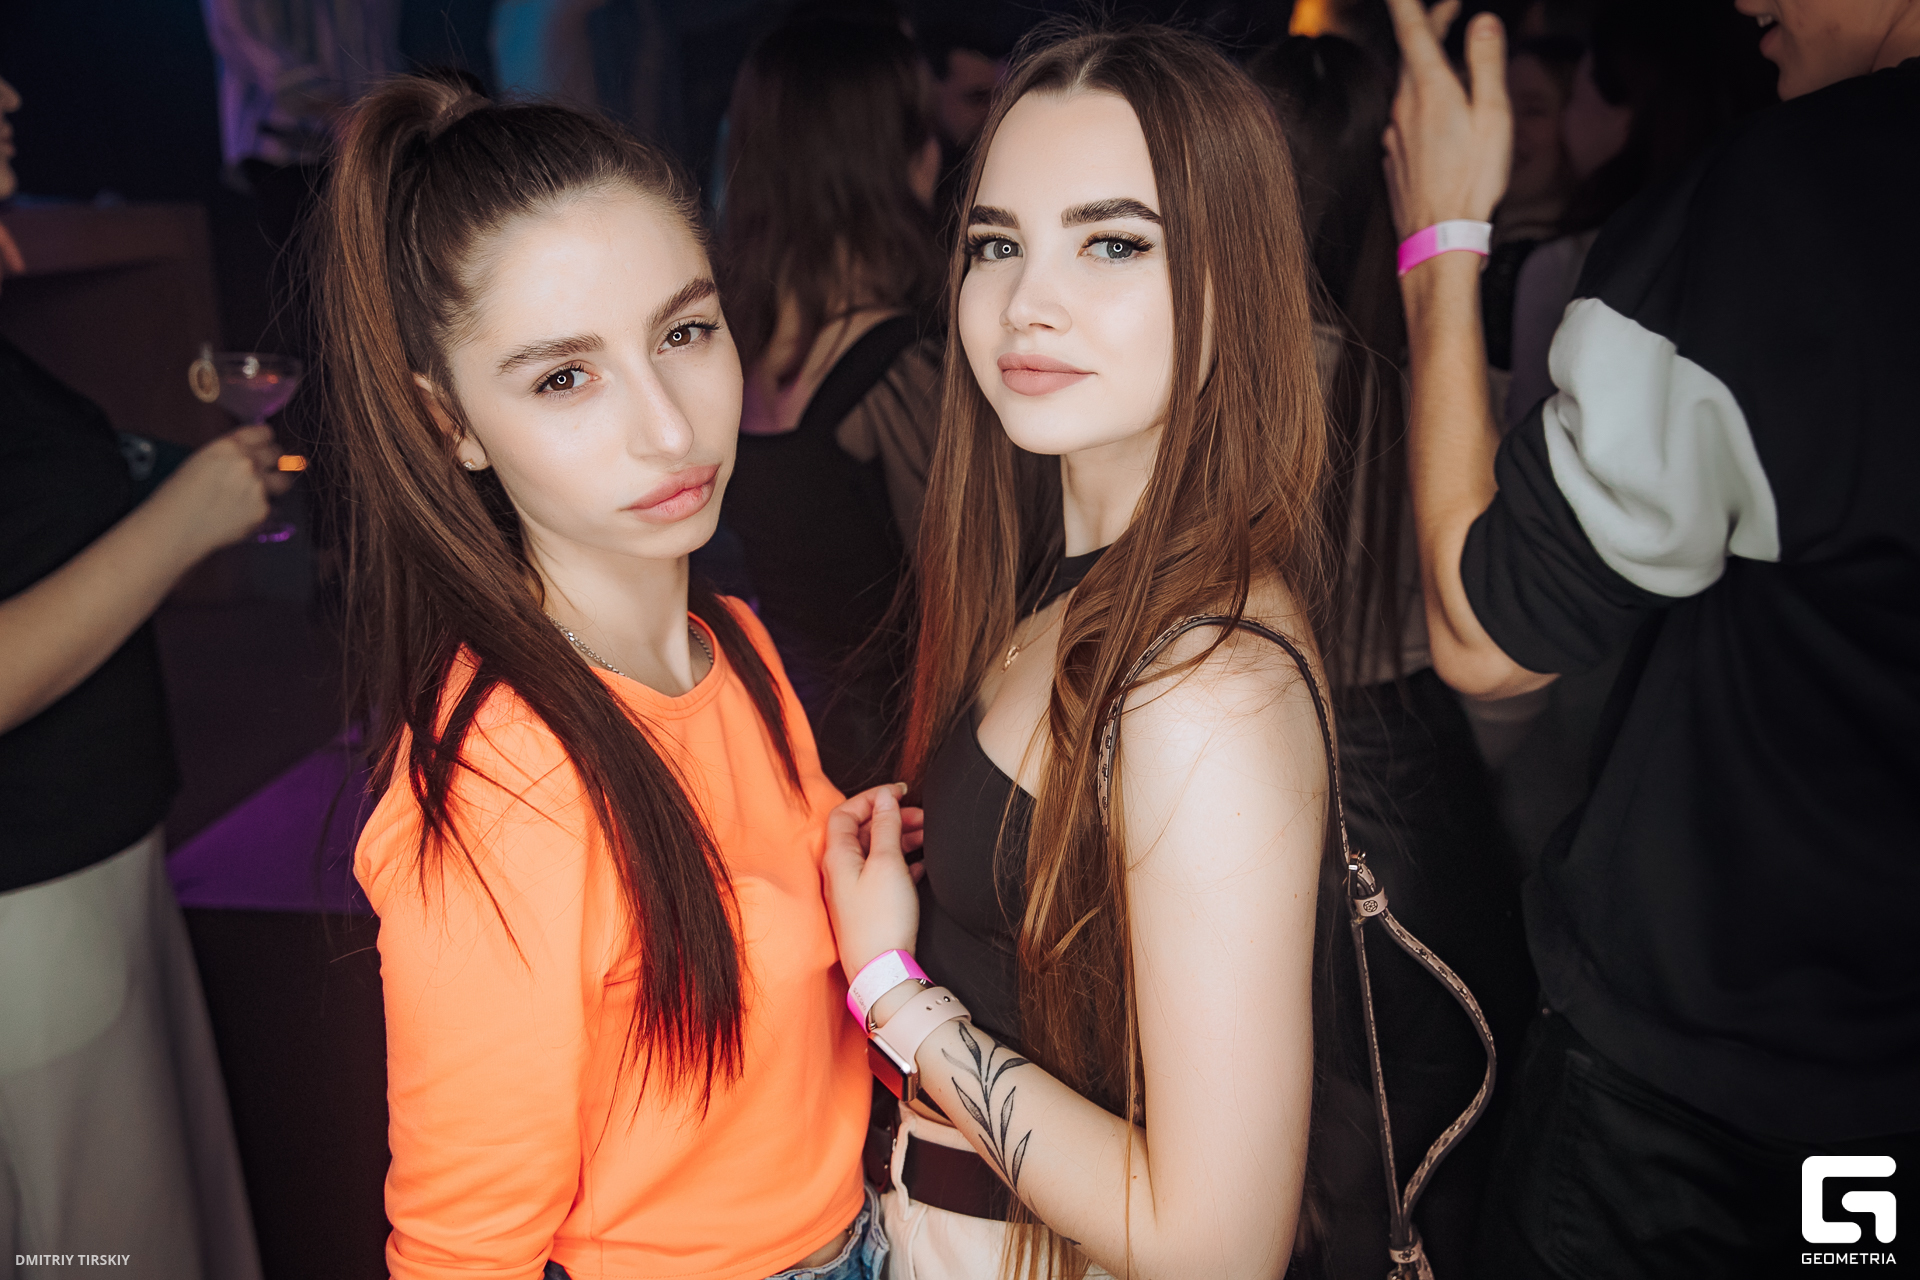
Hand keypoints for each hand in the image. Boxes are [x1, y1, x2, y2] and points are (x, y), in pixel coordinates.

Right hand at [153, 425, 292, 554]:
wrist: (175, 526)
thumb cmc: (179, 495)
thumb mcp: (202, 460)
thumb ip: (231, 455)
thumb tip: (253, 456)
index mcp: (229, 446)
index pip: (265, 433)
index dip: (265, 442)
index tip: (265, 448)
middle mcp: (247, 462)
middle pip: (277, 454)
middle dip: (272, 462)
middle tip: (264, 472)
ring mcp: (258, 486)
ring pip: (283, 481)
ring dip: (275, 485)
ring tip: (256, 493)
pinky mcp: (262, 509)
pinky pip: (270, 506)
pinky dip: (258, 509)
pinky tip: (237, 514)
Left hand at [822, 783, 926, 982]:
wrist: (881, 970)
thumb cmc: (881, 918)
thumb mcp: (887, 864)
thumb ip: (887, 827)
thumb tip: (886, 799)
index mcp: (837, 856)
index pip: (846, 812)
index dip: (872, 797)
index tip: (900, 793)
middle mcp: (840, 871)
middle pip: (862, 831)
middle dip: (892, 818)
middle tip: (922, 816)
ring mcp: (852, 890)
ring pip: (875, 852)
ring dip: (900, 839)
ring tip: (927, 837)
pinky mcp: (867, 907)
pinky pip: (883, 874)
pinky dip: (902, 863)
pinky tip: (923, 865)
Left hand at [1382, 0, 1511, 238]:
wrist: (1438, 237)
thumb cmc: (1472, 180)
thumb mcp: (1492, 116)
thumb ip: (1486, 64)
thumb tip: (1483, 22)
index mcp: (1429, 88)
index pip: (1412, 28)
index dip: (1405, 2)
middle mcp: (1403, 105)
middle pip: (1412, 53)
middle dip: (1430, 24)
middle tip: (1450, 8)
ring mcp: (1394, 132)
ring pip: (1409, 85)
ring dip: (1427, 63)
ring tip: (1449, 55)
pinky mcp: (1394, 155)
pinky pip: (1407, 116)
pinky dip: (1422, 100)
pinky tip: (1440, 112)